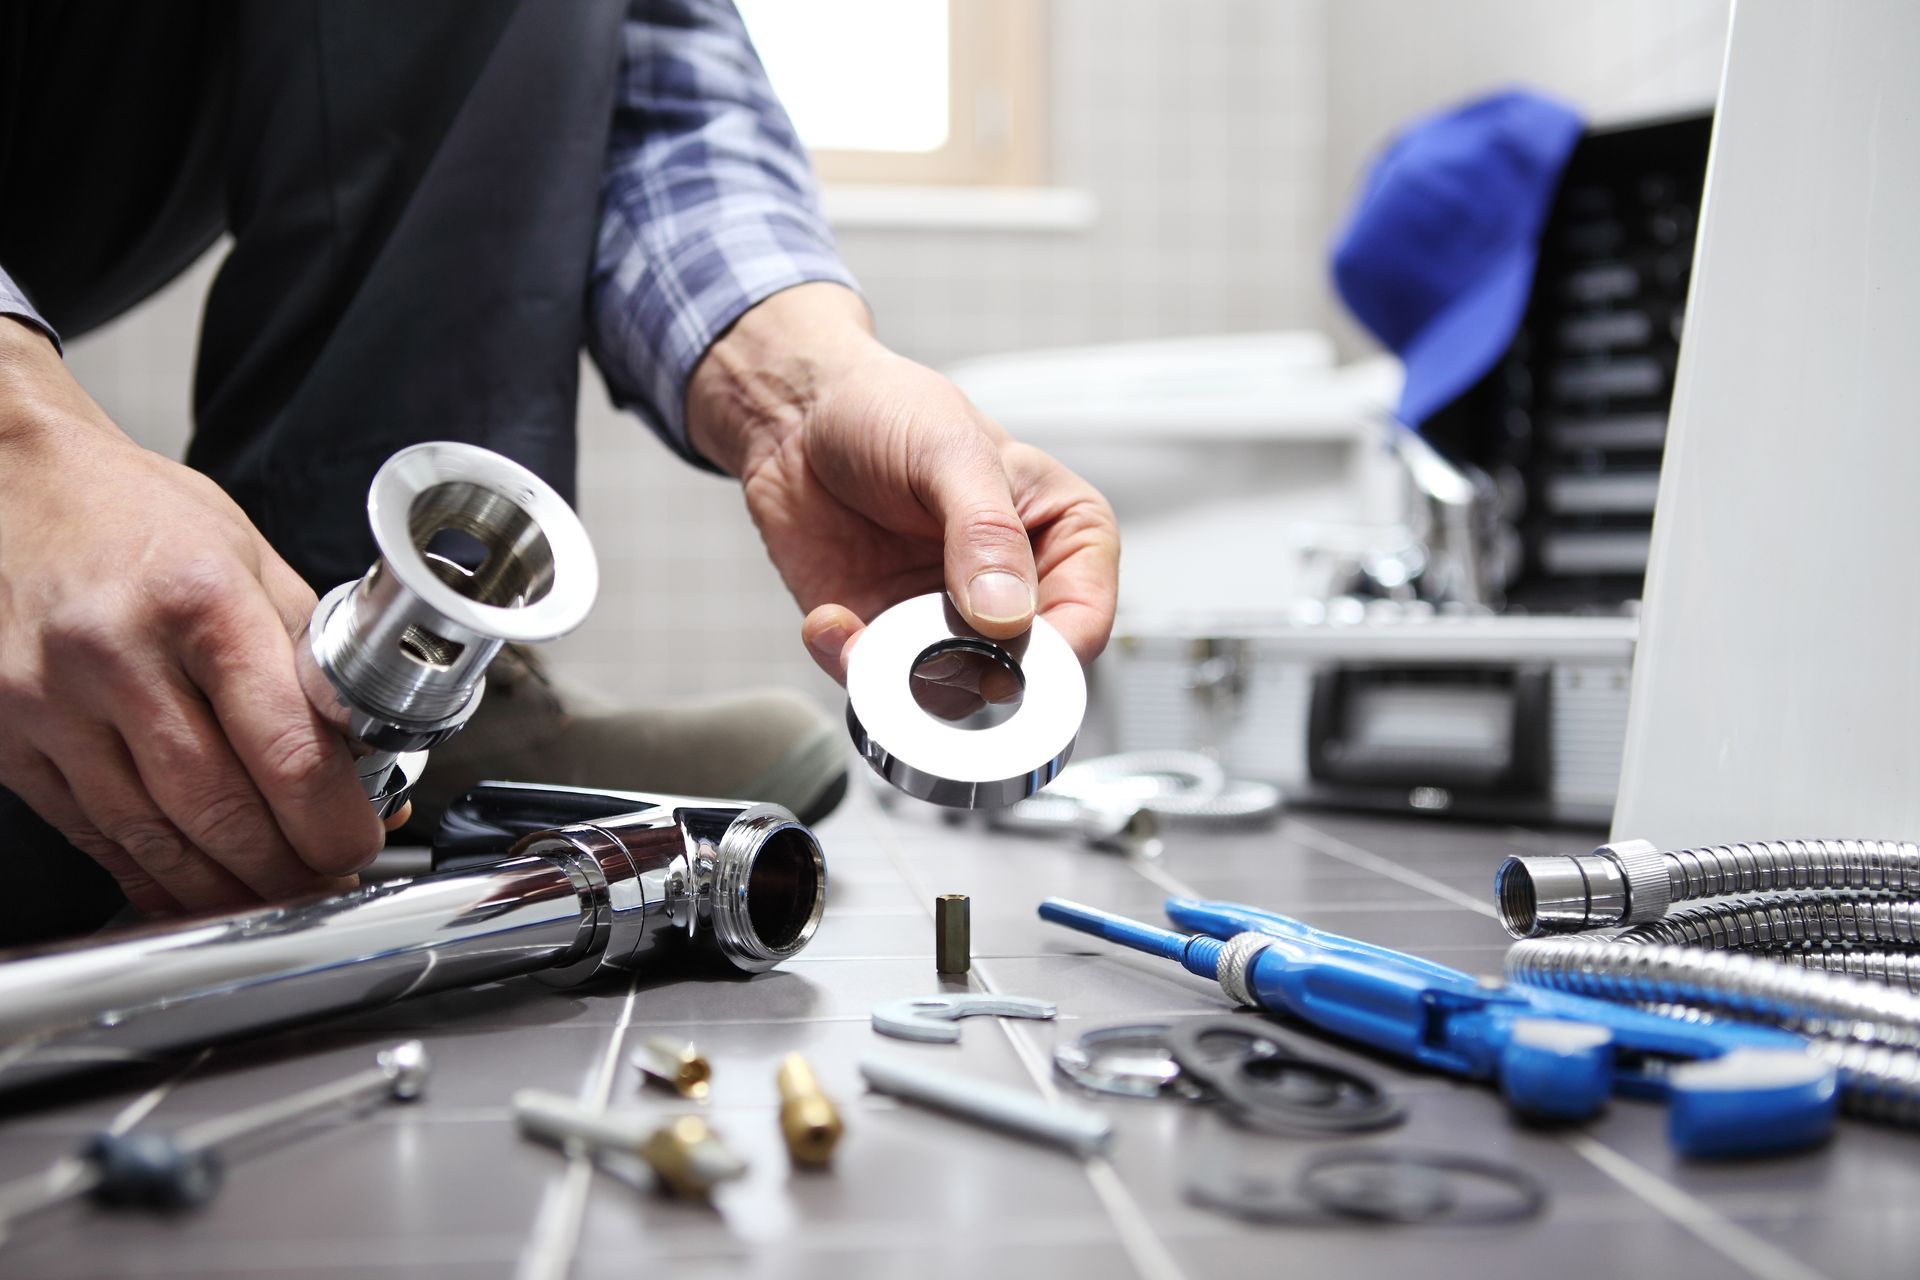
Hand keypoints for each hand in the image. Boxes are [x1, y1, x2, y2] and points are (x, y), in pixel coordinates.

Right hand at [0, 319, 387, 914]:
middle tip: (326, 881)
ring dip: (222, 887)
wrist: (12, 483)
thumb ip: (308, 655)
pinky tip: (192, 886)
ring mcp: (49, 701)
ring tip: (273, 895)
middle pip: (217, 807)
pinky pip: (91, 830)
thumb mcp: (249, 558)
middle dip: (285, 869)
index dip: (331, 817)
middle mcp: (115, 652)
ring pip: (151, 835)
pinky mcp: (8, 736)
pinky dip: (149, 871)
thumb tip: (365, 749)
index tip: (360, 839)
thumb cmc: (138, 516)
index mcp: (199, 600)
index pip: (284, 745)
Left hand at [687, 284, 1118, 684]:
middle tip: (924, 648)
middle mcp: (1014, 591)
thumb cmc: (889, 409)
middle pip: (1022, 676)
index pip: (1085, 621)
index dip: (1053, 652)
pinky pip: (880, 685)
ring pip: (951, 695)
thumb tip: (1005, 613)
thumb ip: (986, 530)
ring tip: (863, 629)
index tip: (1002, 650)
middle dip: (970, 674)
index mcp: (1062, 537)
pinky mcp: (885, 638)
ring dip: (904, 677)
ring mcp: (949, 621)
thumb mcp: (950, 449)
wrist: (796, 416)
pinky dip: (852, 665)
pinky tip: (830, 620)